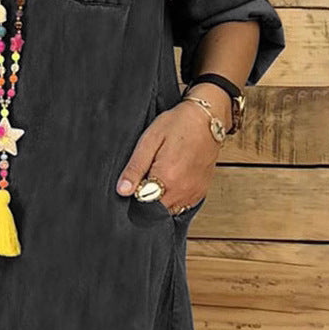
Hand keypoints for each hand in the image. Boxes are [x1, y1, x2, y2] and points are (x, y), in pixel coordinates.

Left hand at [114, 97, 222, 212]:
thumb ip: (135, 168)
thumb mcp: (149, 140)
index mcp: (167, 177)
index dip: (135, 194)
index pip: (142, 203)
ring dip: (160, 200)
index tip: (136, 181)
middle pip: (156, 210)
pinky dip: (173, 199)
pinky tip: (171, 182)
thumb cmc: (178, 125)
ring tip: (160, 177)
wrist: (206, 119)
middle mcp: (182, 190)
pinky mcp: (200, 193)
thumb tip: (122, 190)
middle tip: (147, 177)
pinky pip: (182, 206)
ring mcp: (193, 193)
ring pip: (169, 210)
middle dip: (147, 199)